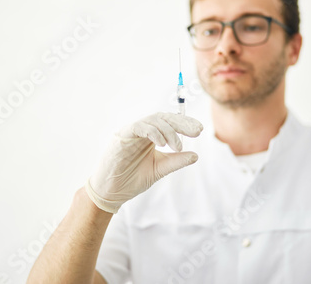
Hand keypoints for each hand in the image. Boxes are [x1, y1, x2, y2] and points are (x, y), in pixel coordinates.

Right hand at [86, 112, 202, 213]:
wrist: (111, 193)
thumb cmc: (132, 180)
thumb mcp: (159, 169)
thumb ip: (176, 161)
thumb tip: (195, 155)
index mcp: (151, 136)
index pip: (169, 122)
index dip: (185, 123)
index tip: (199, 129)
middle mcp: (142, 131)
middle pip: (164, 118)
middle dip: (182, 123)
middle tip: (196, 131)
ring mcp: (131, 132)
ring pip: (153, 120)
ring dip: (169, 131)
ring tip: (177, 147)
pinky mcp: (122, 136)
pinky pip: (139, 127)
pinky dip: (153, 132)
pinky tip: (163, 143)